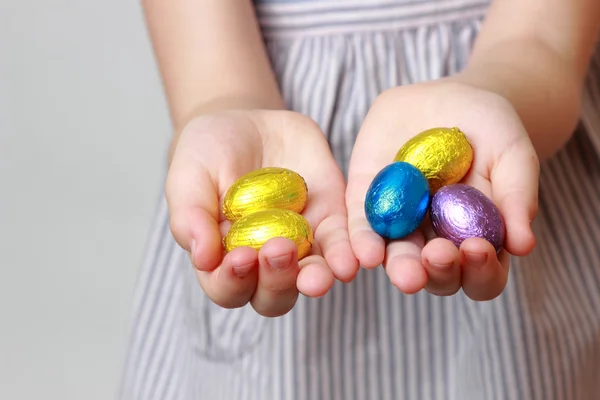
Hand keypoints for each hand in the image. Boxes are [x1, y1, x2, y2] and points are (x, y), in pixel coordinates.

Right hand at [167, 110, 358, 316]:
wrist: (249, 122)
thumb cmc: (209, 152)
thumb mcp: (189, 174)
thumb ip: (190, 215)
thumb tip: (202, 258)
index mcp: (223, 259)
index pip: (227, 288)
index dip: (232, 281)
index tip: (240, 256)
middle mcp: (262, 262)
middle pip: (272, 295)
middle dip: (277, 282)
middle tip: (277, 248)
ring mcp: (299, 245)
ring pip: (310, 278)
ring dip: (316, 279)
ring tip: (320, 273)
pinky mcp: (330, 222)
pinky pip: (343, 245)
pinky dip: (348, 253)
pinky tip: (354, 257)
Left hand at [346, 79, 538, 300]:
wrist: (446, 97)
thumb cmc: (489, 129)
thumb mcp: (511, 152)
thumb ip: (517, 196)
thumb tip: (524, 245)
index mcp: (477, 239)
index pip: (483, 275)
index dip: (482, 272)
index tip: (478, 249)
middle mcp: (436, 241)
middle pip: (437, 275)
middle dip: (439, 271)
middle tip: (438, 255)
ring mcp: (400, 225)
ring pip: (396, 258)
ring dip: (398, 266)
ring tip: (400, 269)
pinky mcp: (366, 203)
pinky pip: (361, 226)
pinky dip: (362, 240)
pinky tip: (366, 251)